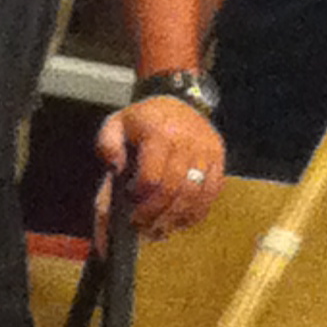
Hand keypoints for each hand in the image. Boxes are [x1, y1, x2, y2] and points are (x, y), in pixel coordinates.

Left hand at [96, 97, 222, 237]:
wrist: (179, 99)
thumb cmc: (143, 119)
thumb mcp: (116, 124)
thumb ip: (108, 146)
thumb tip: (114, 168)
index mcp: (159, 133)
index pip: (152, 177)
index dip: (140, 197)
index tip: (130, 202)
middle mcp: (187, 142)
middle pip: (173, 190)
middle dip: (155, 213)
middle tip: (141, 225)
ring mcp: (206, 150)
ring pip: (195, 195)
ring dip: (175, 217)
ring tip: (159, 227)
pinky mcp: (219, 158)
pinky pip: (212, 193)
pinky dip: (196, 212)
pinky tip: (180, 220)